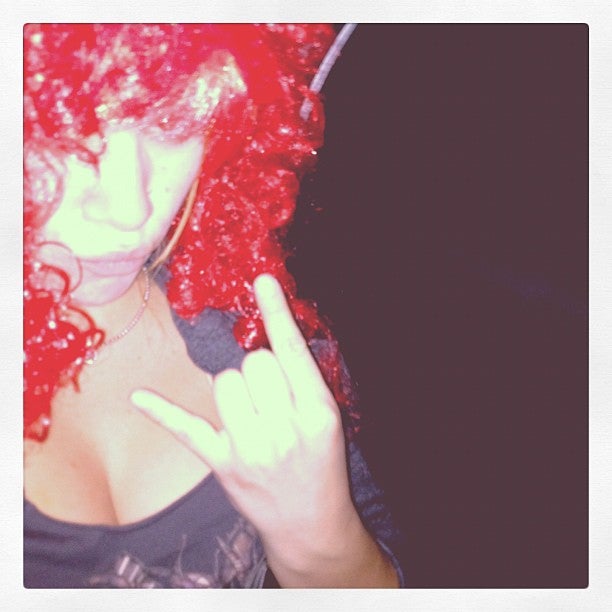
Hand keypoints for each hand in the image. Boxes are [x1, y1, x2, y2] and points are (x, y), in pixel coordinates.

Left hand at [131, 274, 355, 560]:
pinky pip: (187, 427)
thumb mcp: (329, 419)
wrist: (311, 520)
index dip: (277, 313)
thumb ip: (303, 380)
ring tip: (251, 412)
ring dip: (235, 388)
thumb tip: (268, 338)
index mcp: (317, 410)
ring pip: (225, 381)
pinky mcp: (222, 462)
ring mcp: (251, 447)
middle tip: (270, 397)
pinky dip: (163, 411)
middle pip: (253, 363)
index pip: (292, 351)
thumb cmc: (321, 463)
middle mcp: (284, 427)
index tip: (262, 280)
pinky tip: (140, 398)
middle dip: (259, 371)